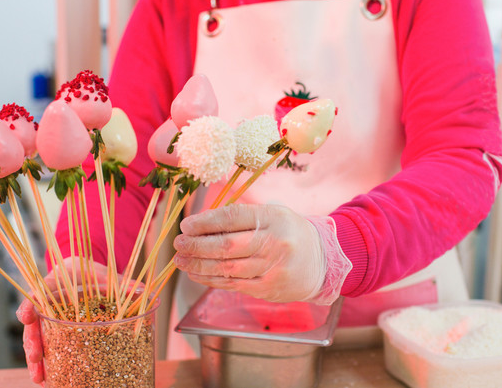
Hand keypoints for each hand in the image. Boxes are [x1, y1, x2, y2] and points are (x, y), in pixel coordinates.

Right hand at [16, 257, 109, 384]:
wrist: (87, 276)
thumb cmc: (93, 274)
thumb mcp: (106, 275)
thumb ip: (121, 283)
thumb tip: (145, 290)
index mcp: (56, 285)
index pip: (40, 292)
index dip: (30, 304)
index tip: (25, 316)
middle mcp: (49, 305)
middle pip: (35, 323)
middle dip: (32, 341)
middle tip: (35, 356)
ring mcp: (51, 321)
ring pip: (38, 340)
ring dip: (36, 360)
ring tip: (39, 378)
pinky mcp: (57, 334)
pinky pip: (49, 348)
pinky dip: (48, 364)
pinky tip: (49, 380)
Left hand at [173, 204, 327, 302]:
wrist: (322, 260)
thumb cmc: (288, 232)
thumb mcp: (271, 214)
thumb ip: (240, 217)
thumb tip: (199, 225)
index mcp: (272, 217)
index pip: (232, 218)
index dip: (205, 223)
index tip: (186, 226)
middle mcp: (274, 242)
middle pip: (227, 246)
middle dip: (197, 246)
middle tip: (179, 244)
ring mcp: (272, 268)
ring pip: (227, 268)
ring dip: (199, 265)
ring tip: (181, 260)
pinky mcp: (269, 288)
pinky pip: (233, 284)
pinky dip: (211, 279)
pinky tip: (196, 274)